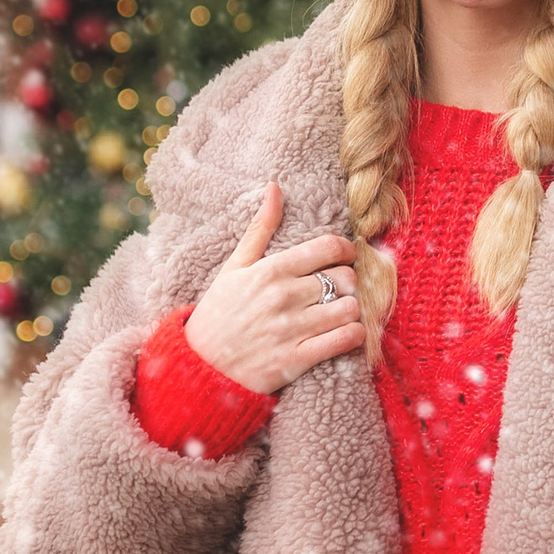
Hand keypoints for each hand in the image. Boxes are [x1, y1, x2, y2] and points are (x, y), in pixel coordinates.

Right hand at [183, 183, 363, 393]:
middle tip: (338, 289)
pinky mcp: (297, 360)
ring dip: (351, 310)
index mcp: (271, 270)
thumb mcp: (233, 267)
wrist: (200, 366)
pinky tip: (344, 334)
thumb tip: (275, 187)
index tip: (346, 257)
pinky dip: (354, 335)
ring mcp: (292, 329)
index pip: (329, 248)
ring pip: (351, 308)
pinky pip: (346, 340)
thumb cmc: (218, 313)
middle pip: (346, 278)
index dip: (347, 250)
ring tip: (339, 312)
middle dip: (348, 282)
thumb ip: (260, 228)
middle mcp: (284, 297)